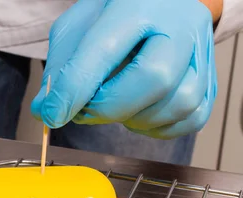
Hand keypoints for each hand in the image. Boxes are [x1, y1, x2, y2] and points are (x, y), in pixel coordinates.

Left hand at [31, 0, 217, 138]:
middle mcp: (179, 24)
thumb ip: (60, 68)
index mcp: (138, 4)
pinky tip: (139, 113)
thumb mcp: (77, 27)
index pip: (105, 51)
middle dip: (109, 107)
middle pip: (154, 80)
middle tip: (85, 111)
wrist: (158, 4)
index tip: (53, 114)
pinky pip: (192, 118)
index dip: (75, 90)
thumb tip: (44, 110)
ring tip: (114, 105)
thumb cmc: (115, 15)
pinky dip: (159, 127)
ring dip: (136, 119)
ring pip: (179, 103)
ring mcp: (200, 51)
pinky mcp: (210, 79)